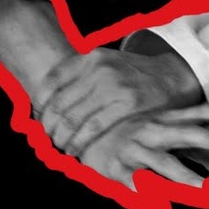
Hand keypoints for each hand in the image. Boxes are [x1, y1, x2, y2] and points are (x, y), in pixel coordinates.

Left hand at [35, 48, 203, 157]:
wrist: (170, 76)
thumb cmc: (130, 76)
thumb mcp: (104, 64)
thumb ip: (78, 78)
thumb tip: (43, 104)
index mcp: (88, 57)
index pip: (50, 83)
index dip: (39, 107)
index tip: (38, 121)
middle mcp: (98, 69)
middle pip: (59, 105)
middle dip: (48, 127)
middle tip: (46, 140)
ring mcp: (113, 85)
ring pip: (73, 119)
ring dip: (61, 139)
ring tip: (60, 148)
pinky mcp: (127, 103)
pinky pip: (93, 128)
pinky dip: (79, 143)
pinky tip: (75, 150)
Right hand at [79, 105, 208, 190]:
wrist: (87, 138)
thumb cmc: (138, 140)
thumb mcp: (167, 138)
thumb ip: (199, 153)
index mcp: (166, 121)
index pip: (197, 113)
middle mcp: (152, 131)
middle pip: (183, 133)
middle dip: (206, 137)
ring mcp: (135, 149)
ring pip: (164, 164)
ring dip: (185, 176)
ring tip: (205, 189)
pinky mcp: (118, 170)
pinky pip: (136, 184)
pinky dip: (146, 194)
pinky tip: (158, 207)